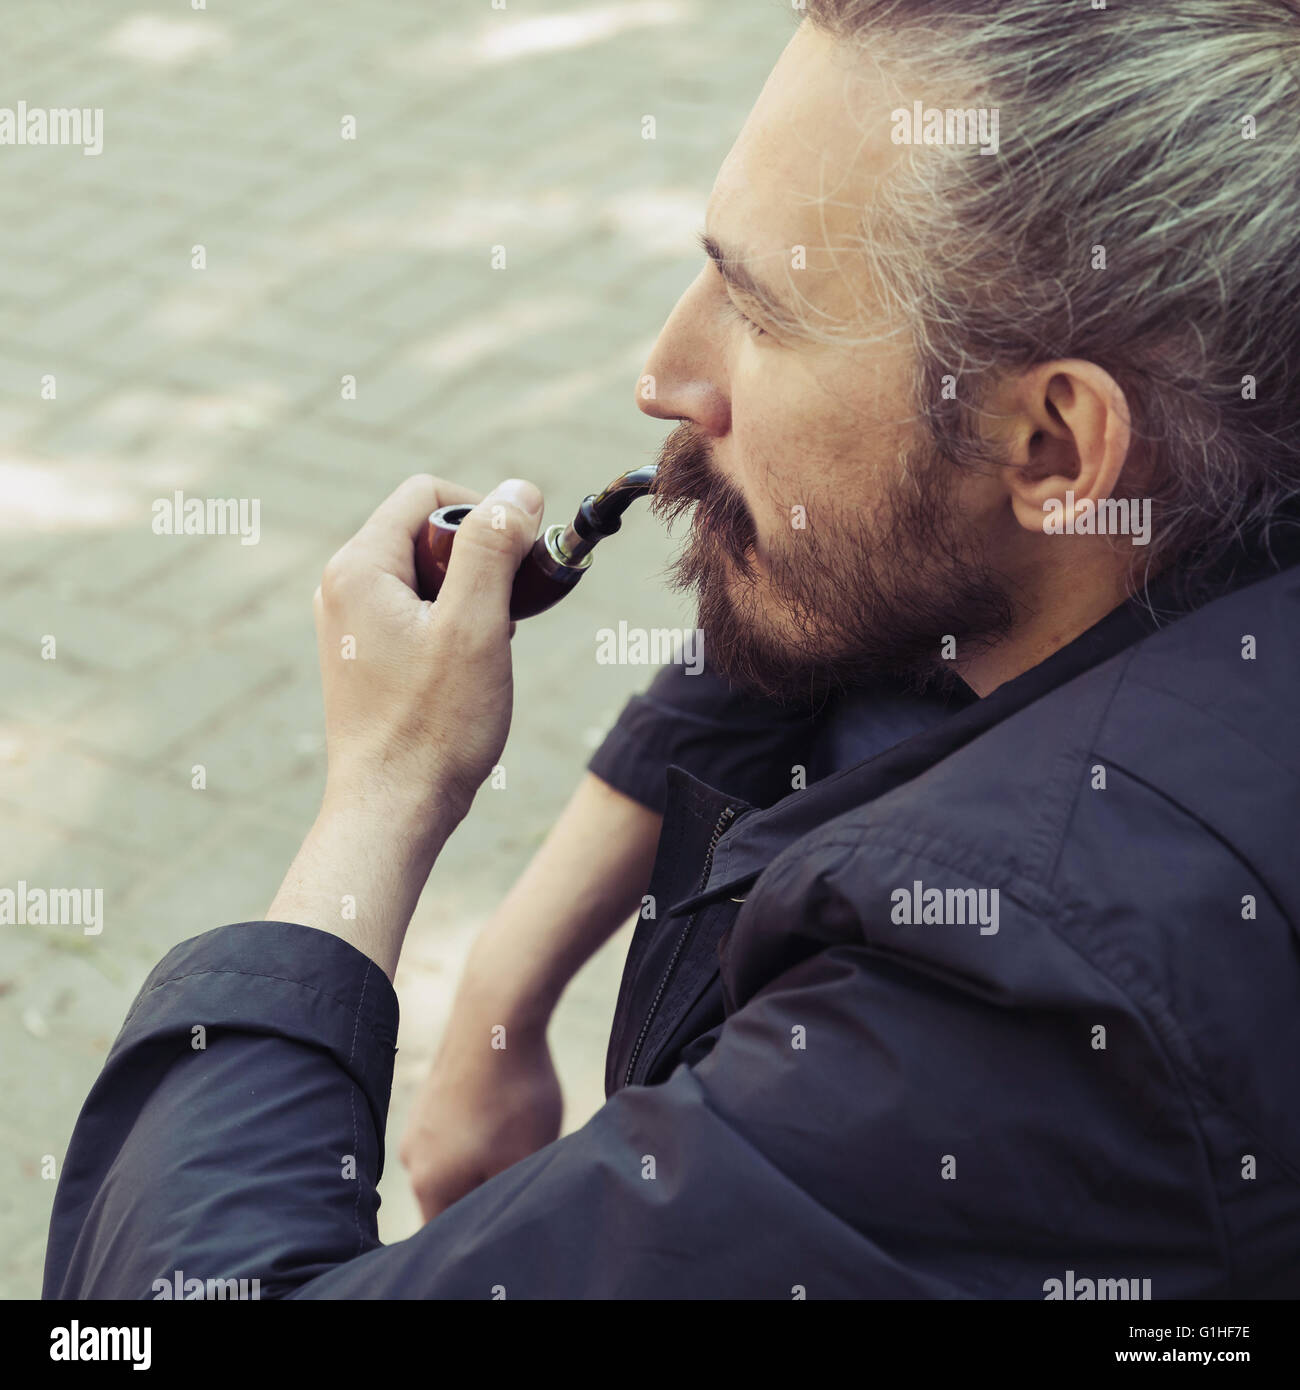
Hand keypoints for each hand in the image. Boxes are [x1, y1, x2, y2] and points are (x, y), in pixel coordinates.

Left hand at [312, 474, 544, 843]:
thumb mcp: (476, 625)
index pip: (428, 494)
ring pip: (426, 574)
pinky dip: (453, 624)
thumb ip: (493, 547)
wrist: (393, 810)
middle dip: (481, 559)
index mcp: (359, 567)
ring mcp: (349, 622)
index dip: (486, 511)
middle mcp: (343, 586)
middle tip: (510, 610)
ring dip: (471, 596)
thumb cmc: (433, 726)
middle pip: (426, 531)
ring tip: (490, 646)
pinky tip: (470, 668)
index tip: (522, 557)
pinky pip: (416, 610)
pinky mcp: (363, 654)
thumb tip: (519, 490)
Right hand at [400, 1002, 562, 1222]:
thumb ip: (508, 1205)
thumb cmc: (514, 1095)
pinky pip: (459, 1125)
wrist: (495, 1016)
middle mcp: (412, 1156)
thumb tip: (503, 1229)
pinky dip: (485, 1125)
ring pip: (458, 1158)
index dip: (480, 1238)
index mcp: (428, 1185)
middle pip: (454, 1196)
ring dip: (489, 1156)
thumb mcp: (524, 1162)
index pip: (448, 1236)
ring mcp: (420, 1120)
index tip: (507, 1225)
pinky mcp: (434, 1091)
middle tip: (525, 1176)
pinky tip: (512, 1107)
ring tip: (524, 1135)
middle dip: (488, 1192)